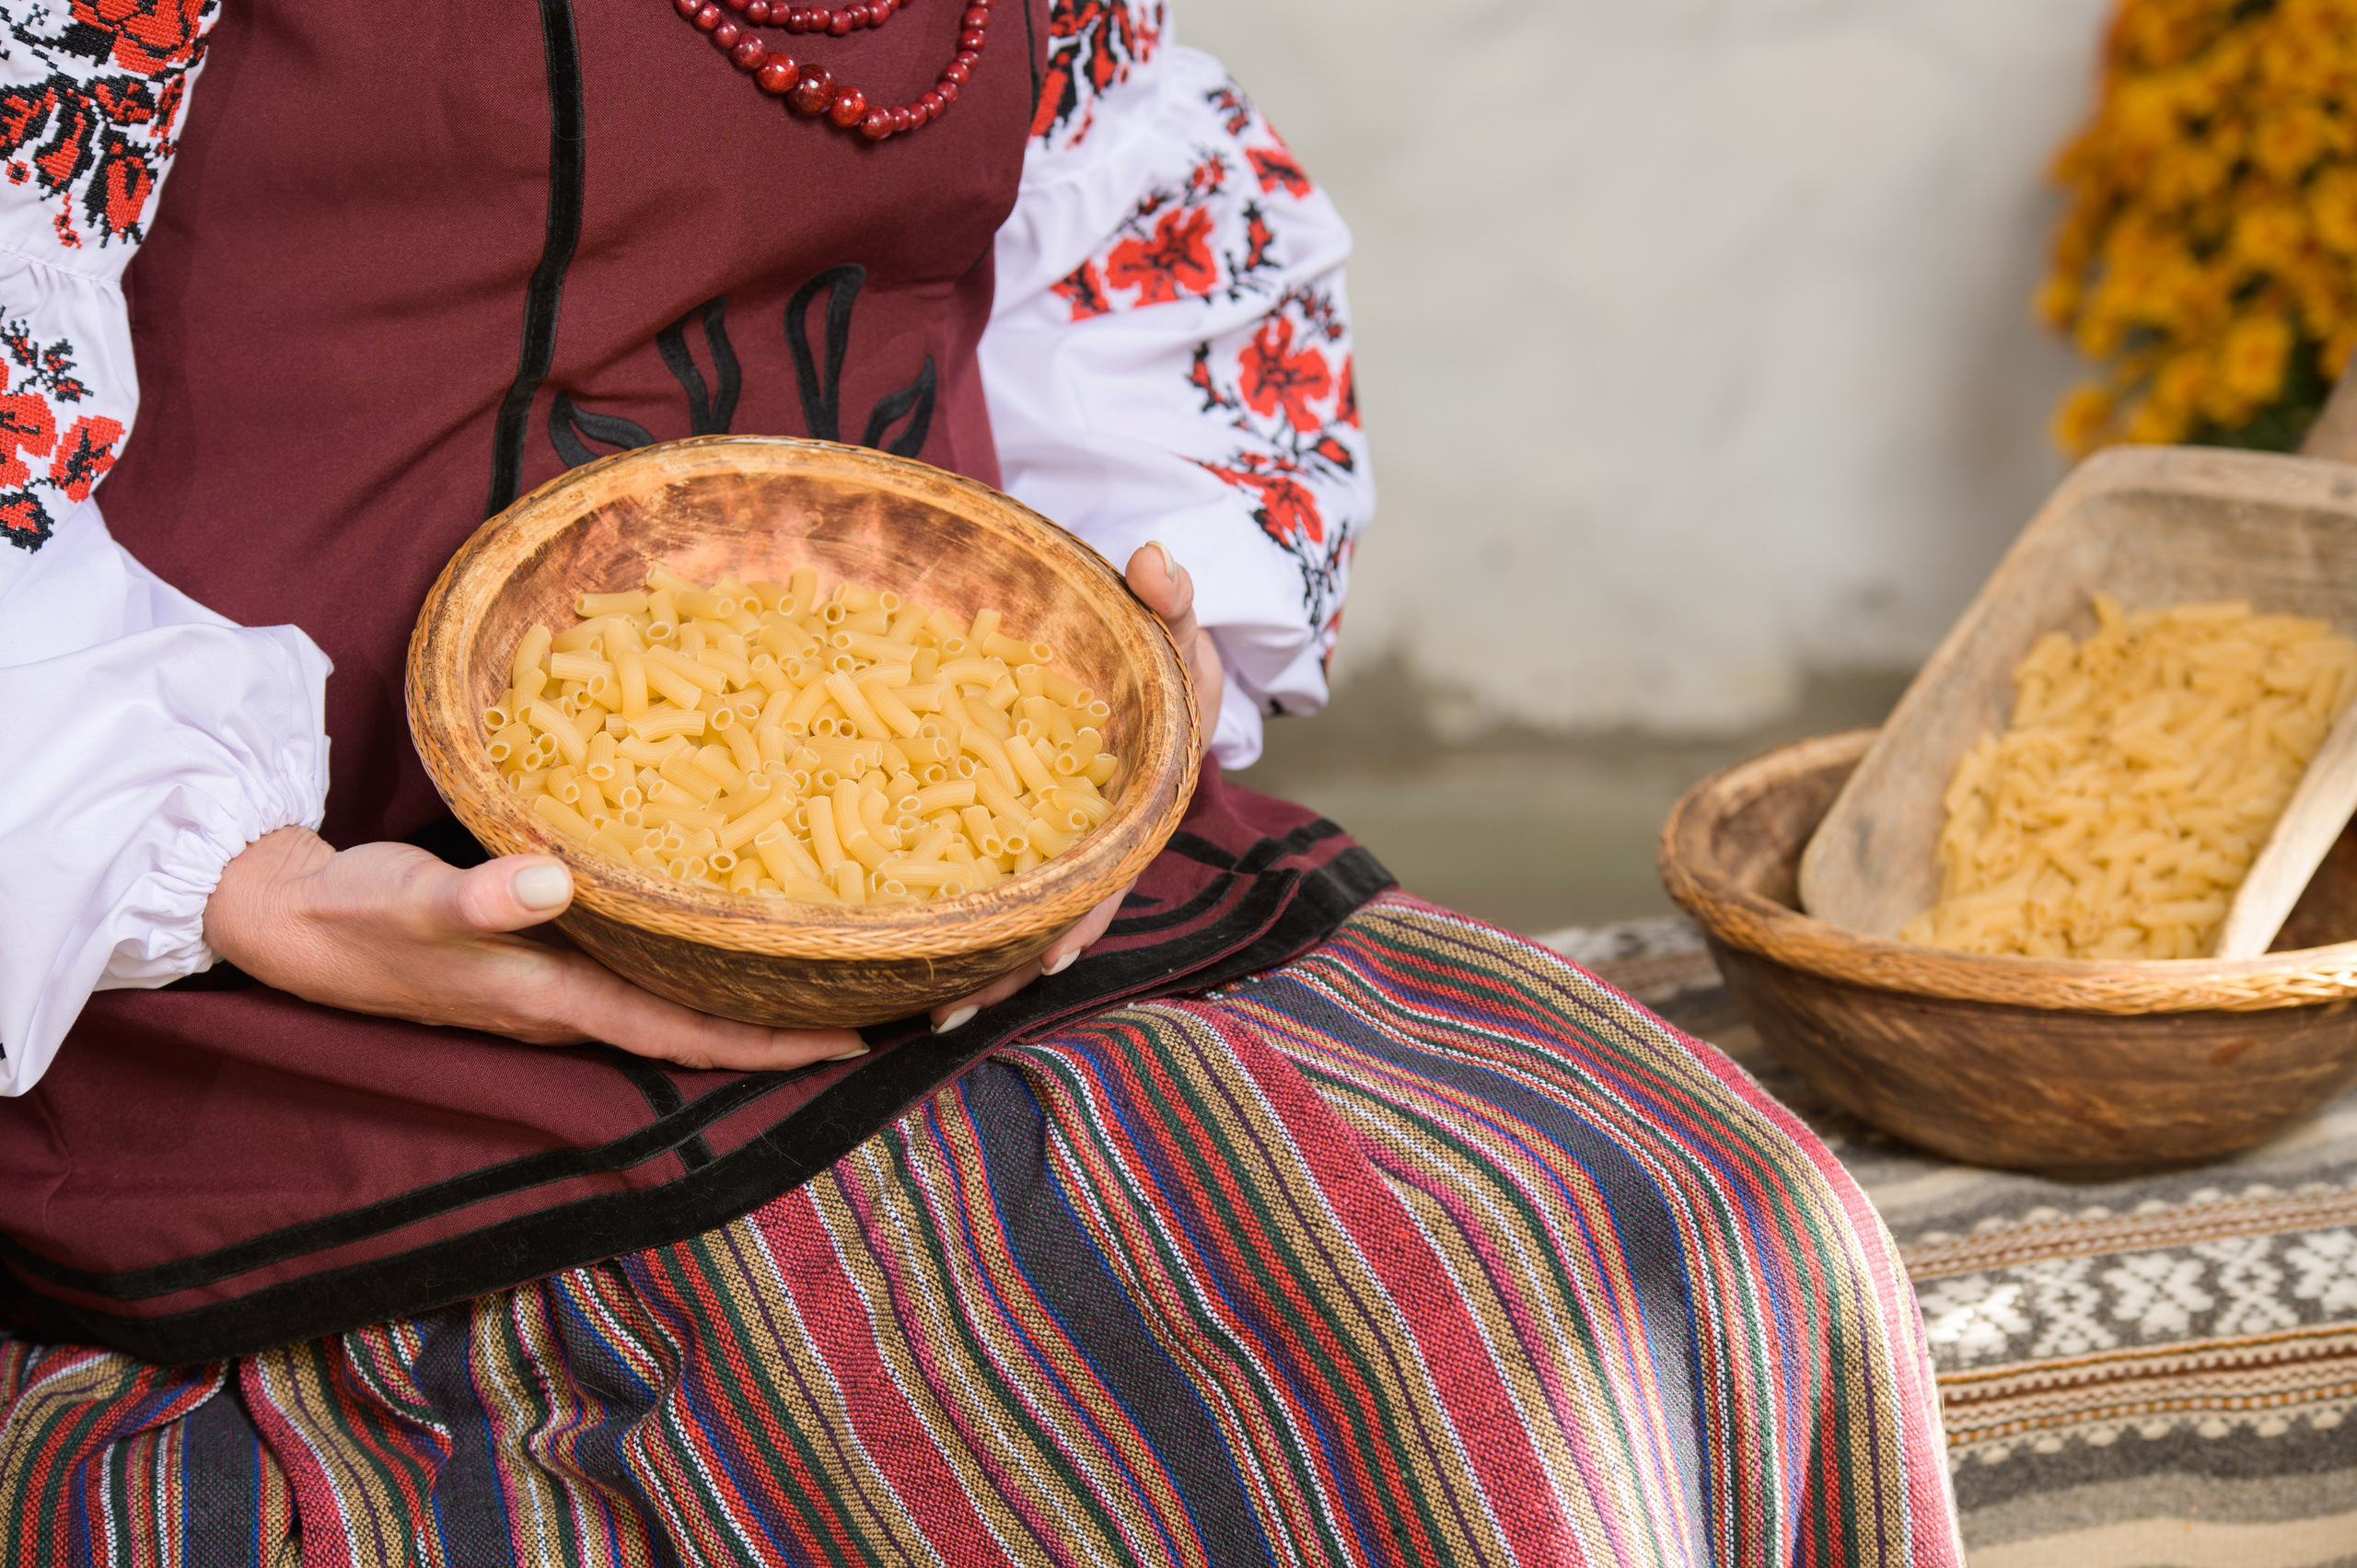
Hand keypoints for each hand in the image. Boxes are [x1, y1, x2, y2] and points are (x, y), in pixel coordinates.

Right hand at [205, 827, 867, 1070]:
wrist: (292, 923)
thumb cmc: (359, 915)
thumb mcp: (415, 900)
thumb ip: (482, 895)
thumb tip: (555, 882)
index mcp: (557, 1000)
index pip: (685, 1034)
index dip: (768, 1043)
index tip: (851, 1041)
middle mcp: (571, 1006)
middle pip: (696, 1030)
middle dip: (781, 1028)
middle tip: (875, 1009)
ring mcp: (558, 987)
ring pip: (673, 1004)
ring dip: (743, 1000)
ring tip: (823, 974)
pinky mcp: (543, 956)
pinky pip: (641, 972)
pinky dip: (692, 963)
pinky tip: (726, 935)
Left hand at [927, 540, 1221, 1030]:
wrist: (1132, 663)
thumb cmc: (1160, 650)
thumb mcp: (1172, 622)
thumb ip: (1169, 597)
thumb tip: (1151, 561)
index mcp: (1138, 807)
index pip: (1112, 874)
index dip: (1081, 918)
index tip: (1047, 957)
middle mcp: (1094, 843)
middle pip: (1052, 922)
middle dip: (1005, 971)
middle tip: (943, 1015)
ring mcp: (1051, 847)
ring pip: (1014, 922)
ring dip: (970, 969)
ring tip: (910, 1012)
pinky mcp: (1012, 837)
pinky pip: (981, 889)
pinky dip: (948, 923)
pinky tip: (892, 953)